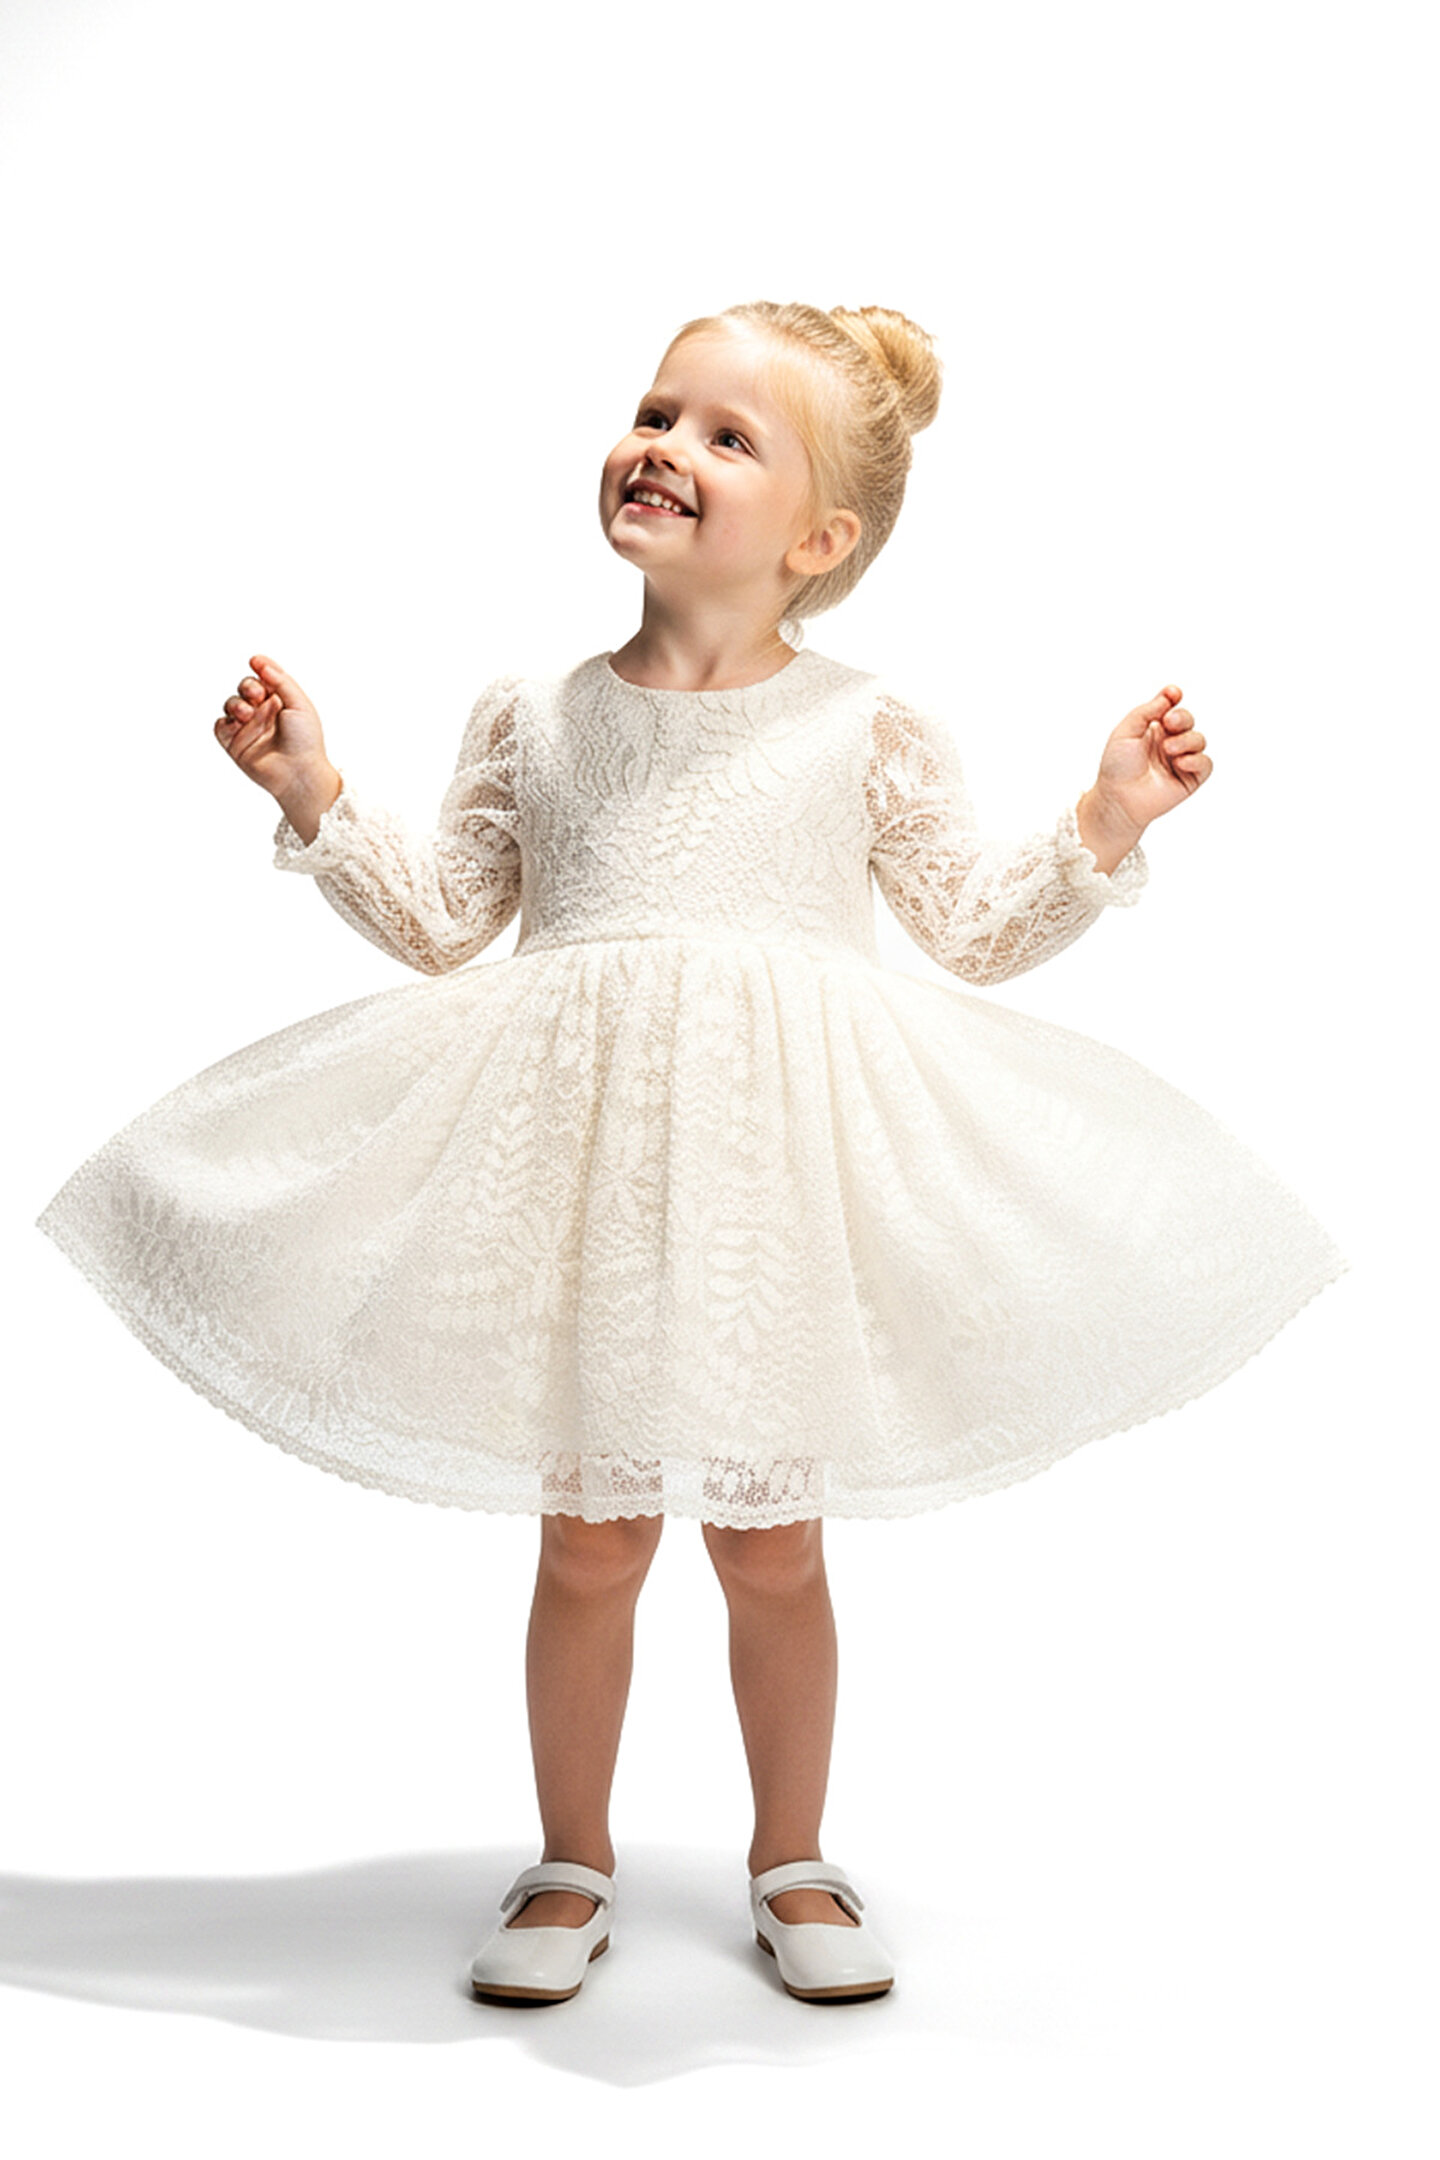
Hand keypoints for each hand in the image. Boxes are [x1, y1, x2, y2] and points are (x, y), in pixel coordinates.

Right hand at [215, 655, 341, 833]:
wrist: (299, 772)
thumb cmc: (306, 741)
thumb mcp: (299, 704)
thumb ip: (281, 680)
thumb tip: (259, 661)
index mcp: (280, 701)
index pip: (264, 677)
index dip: (259, 668)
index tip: (255, 662)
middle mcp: (262, 713)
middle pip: (244, 687)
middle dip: (248, 686)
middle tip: (258, 696)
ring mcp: (247, 728)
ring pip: (230, 703)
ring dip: (236, 703)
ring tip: (248, 713)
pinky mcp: (235, 744)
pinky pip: (220, 726)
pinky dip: (225, 722)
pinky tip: (238, 723)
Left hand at [1079, 685, 1212, 859]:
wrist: (1118, 797)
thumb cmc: (1117, 766)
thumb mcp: (1126, 731)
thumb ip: (1147, 710)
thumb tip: (1169, 694)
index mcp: (1153, 729)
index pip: (1170, 707)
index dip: (1174, 697)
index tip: (1173, 693)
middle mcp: (1169, 742)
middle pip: (1188, 720)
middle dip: (1182, 717)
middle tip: (1169, 722)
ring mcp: (1180, 760)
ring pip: (1199, 740)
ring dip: (1187, 740)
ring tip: (1169, 749)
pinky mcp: (1189, 779)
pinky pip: (1205, 764)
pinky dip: (1196, 760)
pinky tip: (1180, 762)